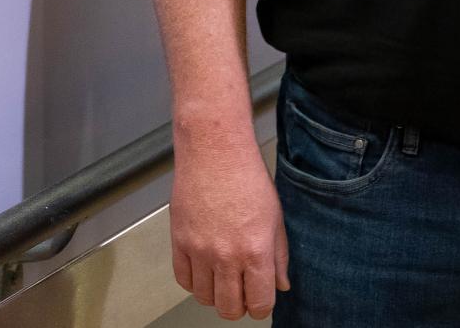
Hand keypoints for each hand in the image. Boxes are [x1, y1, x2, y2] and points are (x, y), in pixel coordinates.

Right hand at [169, 144, 289, 319]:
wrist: (214, 151)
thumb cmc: (245, 177)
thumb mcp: (275, 218)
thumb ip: (278, 256)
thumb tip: (280, 284)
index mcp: (255, 250)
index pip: (259, 303)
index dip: (261, 307)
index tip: (260, 302)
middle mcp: (226, 255)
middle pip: (229, 308)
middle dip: (239, 307)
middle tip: (241, 295)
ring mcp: (199, 250)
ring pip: (205, 298)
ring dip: (215, 295)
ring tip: (222, 281)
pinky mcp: (178, 240)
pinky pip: (183, 279)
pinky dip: (194, 282)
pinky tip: (204, 271)